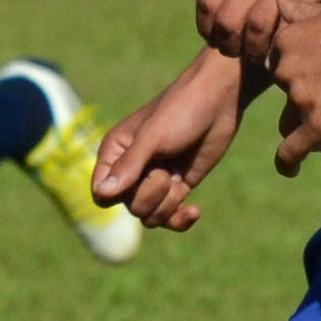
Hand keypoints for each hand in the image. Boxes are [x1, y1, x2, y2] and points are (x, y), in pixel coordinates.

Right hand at [92, 55, 246, 230]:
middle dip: (151, 194)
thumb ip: (129, 166)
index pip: (102, 194)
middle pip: (130, 207)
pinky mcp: (177, 186)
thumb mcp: (153, 137)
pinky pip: (171, 217)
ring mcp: (155, 180)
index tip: (141, 175)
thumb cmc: (181, 111)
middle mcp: (130, 170)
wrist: (219, 101)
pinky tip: (195, 210)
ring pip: (150, 216)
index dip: (119, 194)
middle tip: (165, 170)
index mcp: (114, 153)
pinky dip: (181, 219)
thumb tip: (102, 194)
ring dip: (168, 204)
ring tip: (179, 179)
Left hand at [195, 0, 320, 58]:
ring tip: (262, 55)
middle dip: (228, 45)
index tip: (218, 39)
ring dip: (254, 50)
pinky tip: (285, 44)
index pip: (207, 3)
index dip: (208, 28)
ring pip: (252, 30)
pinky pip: (283, 25)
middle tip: (239, 52)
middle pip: (225, 21)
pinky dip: (280, 41)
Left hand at [266, 0, 320, 175]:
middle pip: (284, 94)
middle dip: (301, 99)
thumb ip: (298, 7)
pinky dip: (287, 163)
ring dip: (304, 125)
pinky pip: (290, 151)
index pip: (277, 66)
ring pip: (290, 121)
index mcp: (284, 42)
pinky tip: (290, 172)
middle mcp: (283, 70)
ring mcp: (298, 98)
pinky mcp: (316, 124)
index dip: (295, 75)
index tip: (314, 81)